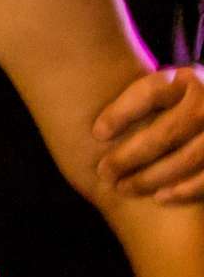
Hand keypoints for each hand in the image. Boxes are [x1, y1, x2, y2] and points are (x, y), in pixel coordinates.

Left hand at [95, 67, 203, 201]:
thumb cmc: (178, 109)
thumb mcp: (167, 93)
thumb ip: (141, 100)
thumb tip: (88, 121)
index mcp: (187, 78)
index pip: (150, 92)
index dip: (121, 112)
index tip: (95, 134)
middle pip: (167, 131)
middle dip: (130, 155)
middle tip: (103, 172)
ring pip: (189, 157)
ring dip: (152, 177)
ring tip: (123, 188)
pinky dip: (185, 189)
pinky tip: (161, 197)